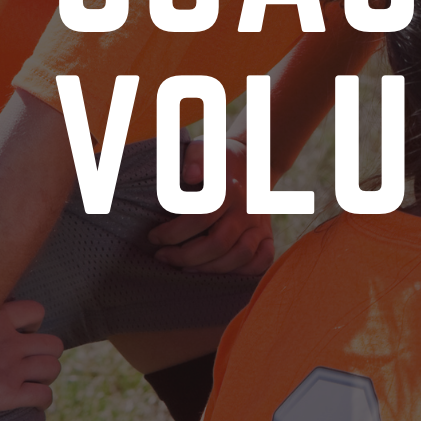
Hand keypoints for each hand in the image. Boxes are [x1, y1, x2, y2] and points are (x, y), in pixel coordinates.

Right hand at [0, 301, 62, 418]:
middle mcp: (7, 343)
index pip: (35, 310)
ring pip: (53, 368)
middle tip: (28, 363)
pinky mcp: (6, 394)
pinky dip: (41, 401)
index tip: (22, 334)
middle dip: (46, 354)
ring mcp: (9, 369)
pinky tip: (30, 403)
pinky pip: (43, 396)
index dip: (33, 323)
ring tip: (30, 382)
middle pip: (53, 344)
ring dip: (46, 377)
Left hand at [148, 137, 274, 274]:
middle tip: (162, 256)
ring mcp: (259, 224)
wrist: (255, 160)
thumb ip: (195, 158)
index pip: (201, 217)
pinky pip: (261, 261)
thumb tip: (190, 177)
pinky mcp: (266, 235)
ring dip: (208, 268)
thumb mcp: (204, 148)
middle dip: (184, 256)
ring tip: (185, 267)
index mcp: (231, 189)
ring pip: (239, 257)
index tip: (153, 236)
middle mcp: (248, 210)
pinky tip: (217, 270)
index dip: (173, 232)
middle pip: (218, 243)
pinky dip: (241, 272)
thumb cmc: (218, 158)